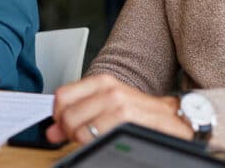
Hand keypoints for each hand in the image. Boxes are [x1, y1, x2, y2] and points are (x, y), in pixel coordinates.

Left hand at [46, 74, 191, 143]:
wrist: (172, 119)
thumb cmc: (139, 115)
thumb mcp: (107, 108)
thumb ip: (78, 115)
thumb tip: (52, 131)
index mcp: (101, 82)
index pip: (62, 96)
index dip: (59, 116)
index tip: (65, 127)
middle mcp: (109, 89)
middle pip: (68, 114)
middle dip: (69, 131)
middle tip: (80, 138)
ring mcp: (118, 102)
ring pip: (78, 126)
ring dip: (81, 139)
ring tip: (94, 140)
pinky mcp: (126, 117)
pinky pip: (94, 135)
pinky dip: (93, 143)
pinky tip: (104, 142)